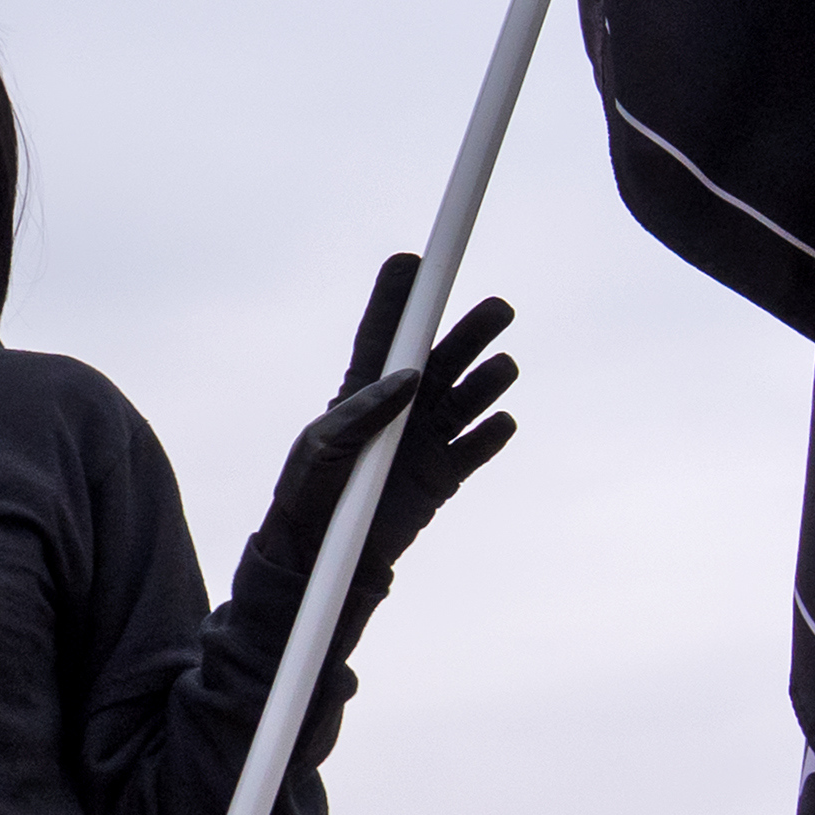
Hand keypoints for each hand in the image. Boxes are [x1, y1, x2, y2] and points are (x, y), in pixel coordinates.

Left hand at [261, 254, 517, 580]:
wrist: (325, 554)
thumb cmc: (311, 492)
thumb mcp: (322, 448)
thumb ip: (360, 412)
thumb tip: (407, 378)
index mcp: (362, 390)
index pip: (383, 334)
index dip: (398, 297)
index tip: (413, 260)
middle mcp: (403, 406)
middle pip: (442, 357)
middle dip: (470, 331)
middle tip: (499, 308)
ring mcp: (428, 437)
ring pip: (468, 396)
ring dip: (488, 379)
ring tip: (503, 366)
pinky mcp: (446, 473)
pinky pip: (477, 446)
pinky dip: (492, 434)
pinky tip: (502, 420)